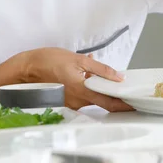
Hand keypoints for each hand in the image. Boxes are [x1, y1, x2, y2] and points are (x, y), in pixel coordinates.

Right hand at [19, 47, 133, 111]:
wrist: (27, 68)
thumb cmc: (49, 61)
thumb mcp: (78, 59)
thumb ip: (100, 69)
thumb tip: (118, 77)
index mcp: (82, 90)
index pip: (110, 102)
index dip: (124, 104)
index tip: (135, 101)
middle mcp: (77, 101)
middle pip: (103, 102)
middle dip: (114, 95)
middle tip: (124, 86)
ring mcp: (71, 103)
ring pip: (93, 99)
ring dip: (101, 91)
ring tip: (105, 79)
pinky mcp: (66, 101)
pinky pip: (83, 98)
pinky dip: (90, 90)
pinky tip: (89, 79)